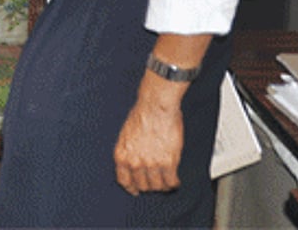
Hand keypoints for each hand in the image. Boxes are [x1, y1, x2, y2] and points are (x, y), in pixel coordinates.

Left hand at [113, 78, 185, 194]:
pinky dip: (174, 184)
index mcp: (121, 155)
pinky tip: (175, 180)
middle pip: (142, 185)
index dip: (131, 187)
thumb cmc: (142, 115)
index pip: (124, 181)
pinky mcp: (167, 163)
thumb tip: (134, 162)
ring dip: (162, 186)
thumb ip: (129, 151)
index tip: (135, 190)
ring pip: (157, 186)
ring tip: (166, 181)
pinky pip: (171, 182)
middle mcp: (134, 162)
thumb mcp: (126, 135)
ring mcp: (151, 164)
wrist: (155, 107)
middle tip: (155, 182)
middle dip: (149, 185)